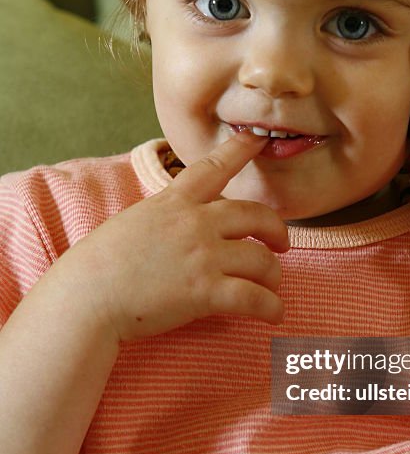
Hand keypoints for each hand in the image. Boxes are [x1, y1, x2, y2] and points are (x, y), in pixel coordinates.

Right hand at [60, 133, 289, 340]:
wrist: (86, 297)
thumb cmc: (99, 266)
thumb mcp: (133, 222)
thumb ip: (165, 217)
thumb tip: (182, 226)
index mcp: (173, 202)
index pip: (213, 168)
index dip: (239, 150)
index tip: (258, 139)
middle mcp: (195, 223)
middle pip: (256, 215)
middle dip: (276, 231)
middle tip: (280, 245)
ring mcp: (203, 256)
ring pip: (263, 260)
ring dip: (273, 276)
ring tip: (271, 288)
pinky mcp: (206, 292)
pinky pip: (255, 298)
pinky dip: (271, 308)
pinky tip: (274, 314)